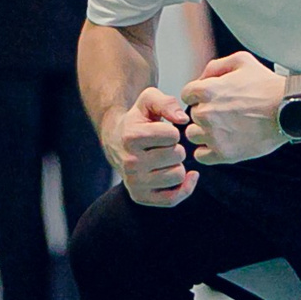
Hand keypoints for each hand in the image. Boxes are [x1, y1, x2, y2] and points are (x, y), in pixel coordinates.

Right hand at [117, 85, 197, 206]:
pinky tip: (183, 176)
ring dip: (177, 165)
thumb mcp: (148, 101)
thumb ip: (166, 102)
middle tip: (164, 146)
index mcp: (130, 137)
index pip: (173, 135)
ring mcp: (134, 182)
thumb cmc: (137, 120)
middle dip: (176, 148)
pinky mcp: (140, 197)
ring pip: (178, 175)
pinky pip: (173, 198)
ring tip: (165, 160)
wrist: (116, 142)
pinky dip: (184, 187)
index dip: (173, 131)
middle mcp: (130, 162)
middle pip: (178, 155)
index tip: (164, 131)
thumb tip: (182, 119)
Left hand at [181, 51, 287, 165]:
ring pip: (193, 135)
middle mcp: (206, 113)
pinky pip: (201, 156)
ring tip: (224, 128)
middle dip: (204, 113)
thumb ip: (215, 66)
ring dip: (204, 132)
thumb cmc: (267, 85)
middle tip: (225, 113)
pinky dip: (208, 151)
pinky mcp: (223, 153)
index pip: (187, 95)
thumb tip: (202, 78)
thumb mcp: (241, 61)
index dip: (199, 96)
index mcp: (206, 90)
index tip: (213, 99)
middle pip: (191, 115)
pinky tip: (222, 143)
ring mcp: (213, 135)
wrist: (289, 110)